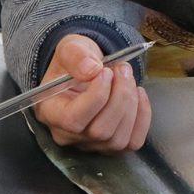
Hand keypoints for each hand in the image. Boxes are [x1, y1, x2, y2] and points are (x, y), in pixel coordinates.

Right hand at [33, 34, 151, 152]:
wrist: (88, 68)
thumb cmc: (76, 60)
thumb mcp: (71, 48)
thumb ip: (76, 56)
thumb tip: (91, 69)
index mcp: (51, 112)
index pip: (73, 119)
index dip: (96, 96)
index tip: (106, 71)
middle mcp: (68, 135)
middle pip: (100, 131)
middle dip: (120, 96)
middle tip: (122, 69)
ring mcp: (91, 144)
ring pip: (118, 139)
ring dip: (131, 104)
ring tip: (127, 77)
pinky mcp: (112, 146)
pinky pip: (133, 142)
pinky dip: (142, 117)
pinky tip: (138, 93)